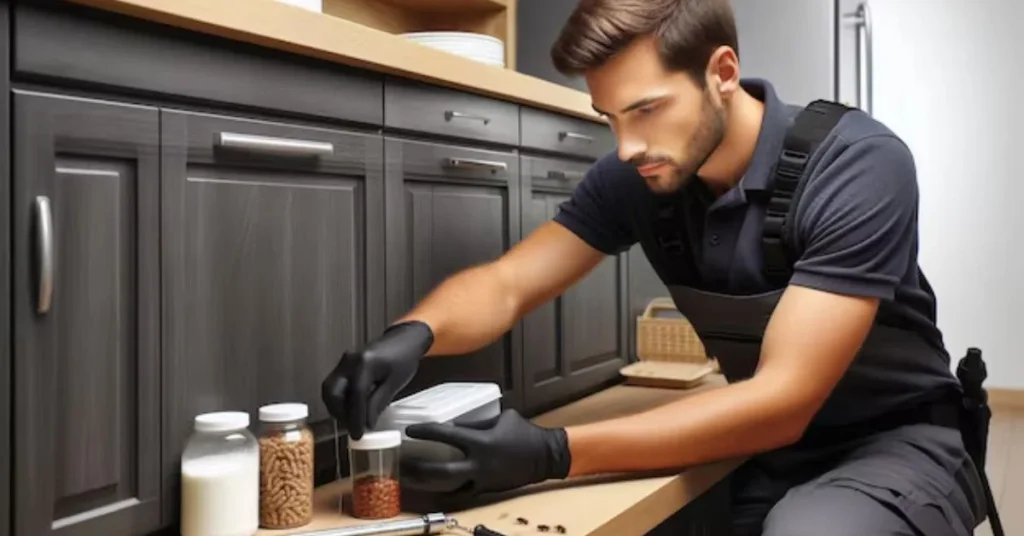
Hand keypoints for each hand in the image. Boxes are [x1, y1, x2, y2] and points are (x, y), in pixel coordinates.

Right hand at [321, 321, 433, 439]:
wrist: (403, 340)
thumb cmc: (403, 359)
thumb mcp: (395, 383)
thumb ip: (378, 403)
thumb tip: (366, 424)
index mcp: (365, 363)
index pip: (355, 395)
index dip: (355, 417)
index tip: (358, 434)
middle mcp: (349, 362)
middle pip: (333, 392)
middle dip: (340, 414)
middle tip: (353, 428)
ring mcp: (343, 363)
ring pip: (329, 390)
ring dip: (337, 408)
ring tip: (352, 421)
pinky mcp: (343, 367)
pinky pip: (333, 386)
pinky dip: (338, 401)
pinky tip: (351, 410)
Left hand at [400, 409, 571, 495]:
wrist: (545, 456)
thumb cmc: (524, 432)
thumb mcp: (501, 418)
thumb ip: (477, 422)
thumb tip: (455, 422)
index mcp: (481, 442)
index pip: (447, 435)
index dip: (426, 431)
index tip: (410, 430)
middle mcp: (479, 464)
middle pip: (440, 471)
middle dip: (419, 468)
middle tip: (402, 464)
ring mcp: (482, 480)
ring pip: (448, 487)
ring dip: (427, 484)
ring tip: (410, 479)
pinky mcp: (486, 489)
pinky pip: (462, 494)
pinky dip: (447, 492)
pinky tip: (433, 490)